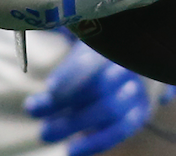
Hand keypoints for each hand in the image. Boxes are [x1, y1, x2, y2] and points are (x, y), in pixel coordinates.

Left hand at [27, 38, 175, 155]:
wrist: (138, 47)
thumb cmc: (101, 39)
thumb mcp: (85, 31)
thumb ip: (62, 35)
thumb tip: (35, 37)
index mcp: (116, 37)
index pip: (95, 61)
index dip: (71, 77)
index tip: (49, 89)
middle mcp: (132, 61)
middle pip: (100, 86)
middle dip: (63, 103)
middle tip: (33, 111)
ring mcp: (141, 86)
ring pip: (110, 108)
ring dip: (74, 123)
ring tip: (46, 132)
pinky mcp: (143, 109)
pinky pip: (123, 129)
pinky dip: (97, 142)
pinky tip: (73, 148)